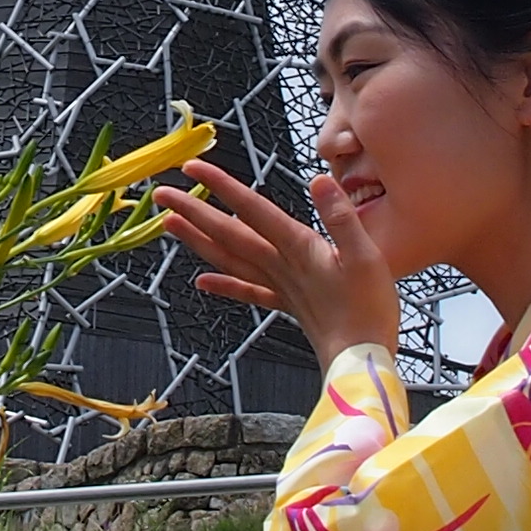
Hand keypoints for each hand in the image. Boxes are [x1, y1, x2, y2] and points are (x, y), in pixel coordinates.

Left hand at [153, 158, 400, 364]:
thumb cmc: (368, 310)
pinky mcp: (286, 304)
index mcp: (297, 248)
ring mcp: (279, 286)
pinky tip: (202, 281)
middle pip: (229, 233)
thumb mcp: (365, 255)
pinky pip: (248, 290)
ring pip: (230, 259)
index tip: (193, 168)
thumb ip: (340, 217)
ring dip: (198, 240)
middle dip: (194, 210)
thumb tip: (318, 180)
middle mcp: (280, 265)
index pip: (253, 209)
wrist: (361, 362)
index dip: (223, 187)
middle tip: (162, 194)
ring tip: (170, 224)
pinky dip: (224, 284)